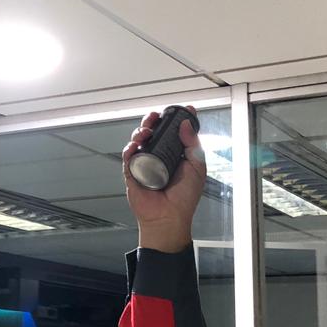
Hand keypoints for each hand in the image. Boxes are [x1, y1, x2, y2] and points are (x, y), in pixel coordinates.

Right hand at [122, 108, 206, 252]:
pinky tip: (136, 146)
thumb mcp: (197, 167)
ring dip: (140, 131)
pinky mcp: (133, 172)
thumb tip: (186, 124)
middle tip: (156, 117)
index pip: (174, 131)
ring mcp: (145, 163)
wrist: (169, 217)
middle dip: (153, 120)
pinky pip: (128, 156)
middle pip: (154, 131)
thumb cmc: (184, 198)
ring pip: (139, 140)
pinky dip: (130, 148)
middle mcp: (160, 156)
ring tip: (146, 131)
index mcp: (176, 154)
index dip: (176, 119)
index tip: (182, 109)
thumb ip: (193, 144)